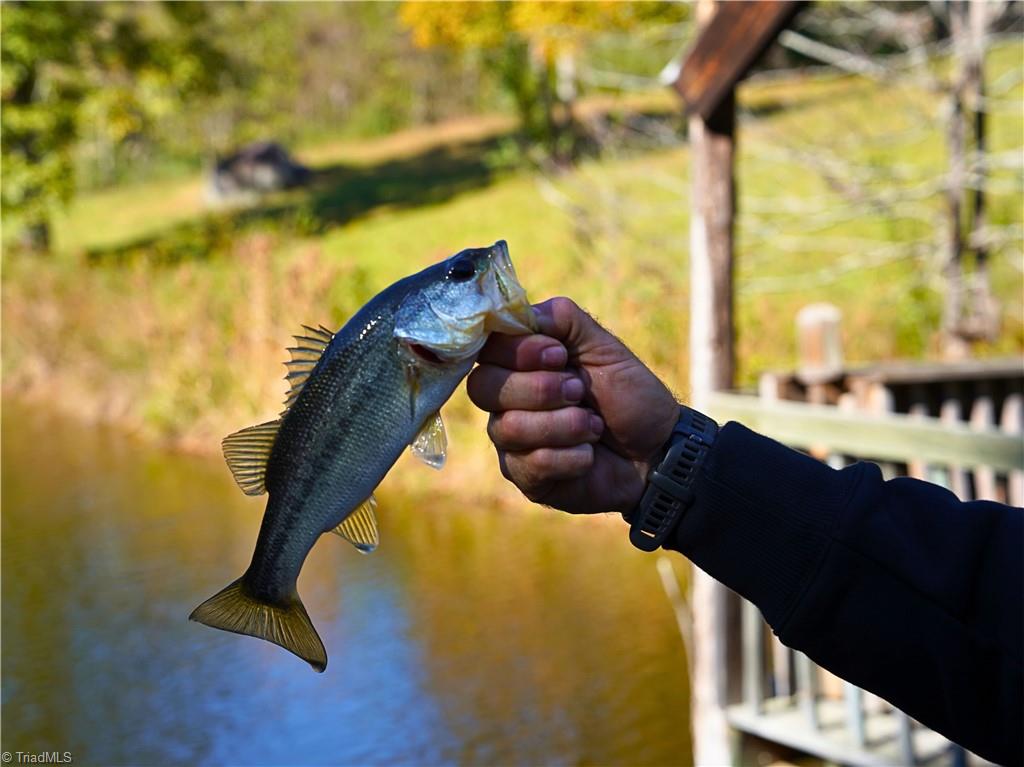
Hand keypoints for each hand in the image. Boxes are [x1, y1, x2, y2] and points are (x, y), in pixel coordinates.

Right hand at [467, 297, 678, 514]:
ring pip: (508, 428)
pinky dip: (570, 456)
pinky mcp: (525, 476)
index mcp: (519, 363)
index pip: (486, 349)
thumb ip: (561, 319)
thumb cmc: (628, 395)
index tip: (559, 356)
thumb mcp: (602, 346)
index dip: (516, 351)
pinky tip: (589, 455)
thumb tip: (519, 315)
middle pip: (483, 387)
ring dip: (563, 424)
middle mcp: (505, 399)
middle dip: (540, 389)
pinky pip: (529, 464)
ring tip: (594, 425)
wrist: (657, 449)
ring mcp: (511, 440)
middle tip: (579, 390)